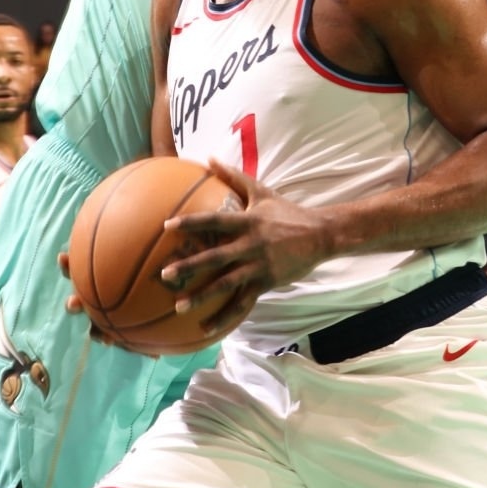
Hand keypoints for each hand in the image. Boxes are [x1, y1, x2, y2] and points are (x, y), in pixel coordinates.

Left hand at [161, 160, 331, 318]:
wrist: (321, 235)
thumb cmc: (287, 212)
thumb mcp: (262, 192)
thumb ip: (234, 176)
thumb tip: (208, 158)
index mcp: (248, 222)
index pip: (215, 221)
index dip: (192, 223)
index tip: (167, 226)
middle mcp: (252, 245)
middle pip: (216, 257)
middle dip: (190, 266)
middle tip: (165, 274)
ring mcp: (260, 266)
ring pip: (227, 284)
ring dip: (203, 296)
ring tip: (179, 307)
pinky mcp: (267, 283)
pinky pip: (242, 303)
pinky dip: (224, 317)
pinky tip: (205, 329)